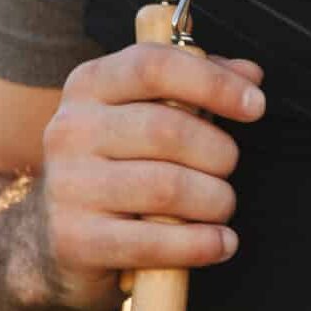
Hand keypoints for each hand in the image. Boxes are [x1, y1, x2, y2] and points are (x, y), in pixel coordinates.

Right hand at [27, 43, 265, 310]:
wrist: (54, 237)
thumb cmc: (121, 158)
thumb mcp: (151, 108)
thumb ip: (200, 84)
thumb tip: (251, 74)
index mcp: (91, 83)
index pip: (155, 66)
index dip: (214, 83)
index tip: (256, 106)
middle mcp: (71, 129)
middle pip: (168, 130)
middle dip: (218, 152)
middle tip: (229, 167)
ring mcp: (68, 186)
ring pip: (166, 188)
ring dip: (214, 200)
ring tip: (223, 205)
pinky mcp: (73, 240)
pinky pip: (152, 242)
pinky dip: (199, 244)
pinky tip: (221, 243)